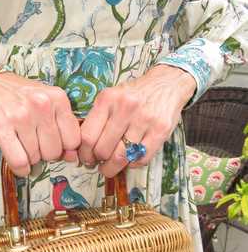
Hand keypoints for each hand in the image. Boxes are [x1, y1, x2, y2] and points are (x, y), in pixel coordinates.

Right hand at [0, 61, 80, 176]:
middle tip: (34, 144)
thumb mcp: (46, 101)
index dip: (64, 148)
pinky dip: (20, 169)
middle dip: (45, 154)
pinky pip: (19, 161)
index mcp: (58, 98)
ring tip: (22, 145)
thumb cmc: (17, 95)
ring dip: (29, 158)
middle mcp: (42, 105)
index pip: (73, 139)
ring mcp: (22, 116)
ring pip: (35, 158)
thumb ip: (62, 126)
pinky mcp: (2, 127)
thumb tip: (72, 158)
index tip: (53, 144)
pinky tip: (19, 165)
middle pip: (54, 152)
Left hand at [78, 65, 196, 177]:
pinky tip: (129, 160)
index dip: (84, 153)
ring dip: (113, 168)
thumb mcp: (110, 98)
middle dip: (98, 162)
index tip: (86, 158)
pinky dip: (132, 164)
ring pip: (121, 157)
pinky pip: (141, 159)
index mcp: (108, 99)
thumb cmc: (133, 95)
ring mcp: (145, 120)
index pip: (88, 136)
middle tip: (98, 163)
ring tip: (110, 167)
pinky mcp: (161, 130)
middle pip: (103, 149)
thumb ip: (97, 119)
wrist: (167, 83)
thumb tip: (84, 149)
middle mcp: (125, 108)